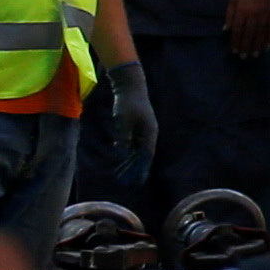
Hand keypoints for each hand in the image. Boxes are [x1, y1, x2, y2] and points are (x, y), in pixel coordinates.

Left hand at [107, 60, 157, 182]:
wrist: (130, 86)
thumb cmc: (127, 103)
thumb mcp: (122, 121)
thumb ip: (122, 137)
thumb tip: (121, 153)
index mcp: (149, 133)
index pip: (146, 156)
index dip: (140, 170)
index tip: (135, 181)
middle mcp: (149, 134)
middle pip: (142, 156)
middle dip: (134, 170)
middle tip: (125, 183)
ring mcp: (144, 131)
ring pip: (137, 152)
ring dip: (129, 163)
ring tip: (120, 175)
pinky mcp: (137, 128)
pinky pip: (133, 145)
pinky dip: (127, 154)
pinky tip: (120, 160)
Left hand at [222, 0, 269, 57]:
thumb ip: (230, 14)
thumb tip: (226, 29)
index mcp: (241, 11)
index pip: (237, 30)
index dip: (235, 41)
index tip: (234, 50)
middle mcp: (253, 15)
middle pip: (249, 34)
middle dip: (246, 46)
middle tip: (244, 57)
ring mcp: (265, 15)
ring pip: (261, 34)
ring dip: (258, 45)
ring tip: (255, 55)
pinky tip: (268, 46)